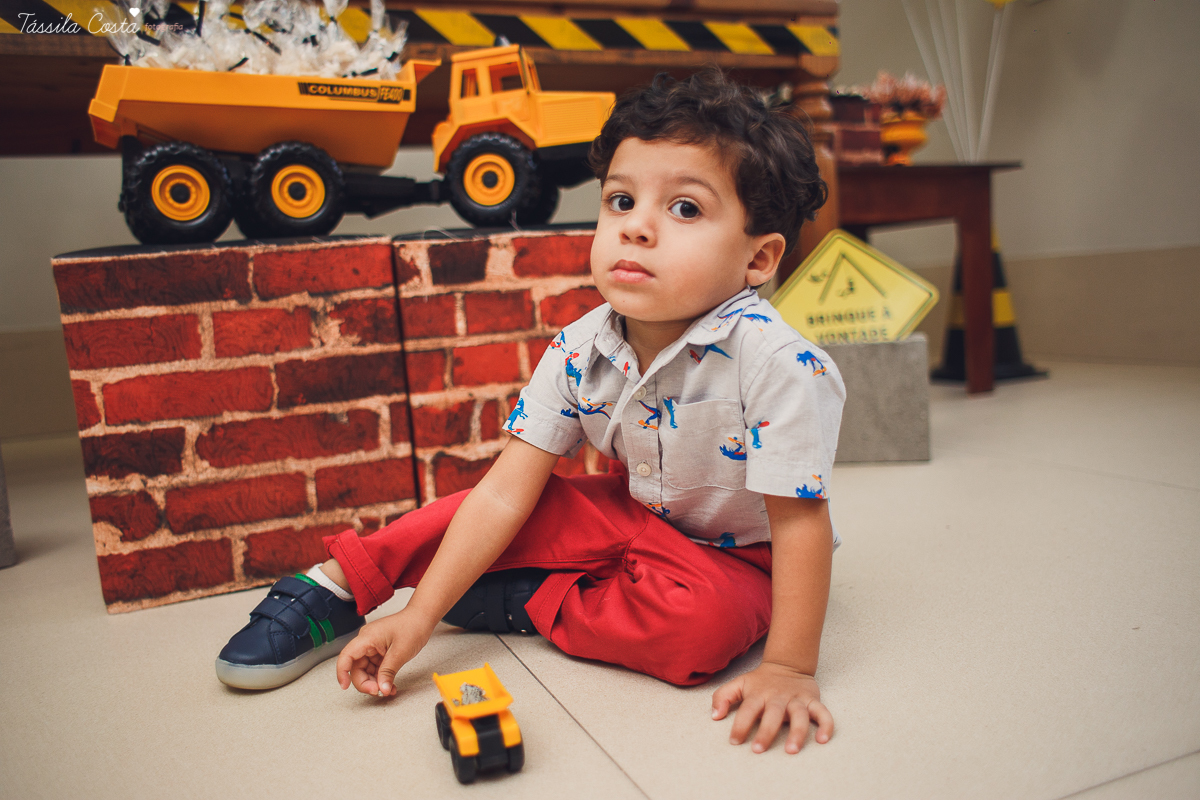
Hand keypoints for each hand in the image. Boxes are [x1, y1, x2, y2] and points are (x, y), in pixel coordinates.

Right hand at [335, 608, 433, 696]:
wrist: (423, 618)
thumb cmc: (412, 626)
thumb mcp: (400, 652)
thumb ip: (388, 672)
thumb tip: (381, 689)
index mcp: (367, 638)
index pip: (346, 656)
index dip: (342, 673)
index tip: (345, 686)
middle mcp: (367, 642)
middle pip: (356, 667)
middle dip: (365, 682)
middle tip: (378, 691)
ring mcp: (373, 647)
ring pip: (366, 670)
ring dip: (375, 682)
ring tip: (387, 690)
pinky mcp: (380, 652)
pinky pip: (376, 669)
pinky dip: (382, 678)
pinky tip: (389, 685)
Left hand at [711, 661, 832, 753]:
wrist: (787, 664)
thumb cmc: (759, 681)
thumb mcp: (739, 683)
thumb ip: (722, 696)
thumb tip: (714, 716)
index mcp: (758, 694)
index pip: (747, 709)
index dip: (740, 725)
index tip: (734, 741)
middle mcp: (778, 697)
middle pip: (772, 714)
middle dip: (766, 732)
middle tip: (758, 749)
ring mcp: (796, 699)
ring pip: (799, 716)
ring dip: (797, 732)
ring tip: (791, 750)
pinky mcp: (812, 701)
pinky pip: (823, 713)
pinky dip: (826, 725)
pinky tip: (823, 740)